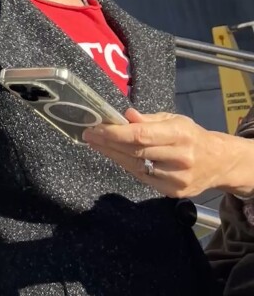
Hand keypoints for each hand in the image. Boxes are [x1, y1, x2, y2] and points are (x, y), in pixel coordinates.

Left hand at [83, 108, 253, 197]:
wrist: (220, 162)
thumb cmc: (192, 136)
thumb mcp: (174, 120)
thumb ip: (149, 119)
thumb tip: (125, 115)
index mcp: (181, 134)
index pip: (141, 135)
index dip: (115, 133)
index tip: (96, 128)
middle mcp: (180, 157)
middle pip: (135, 152)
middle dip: (108, 143)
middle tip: (88, 135)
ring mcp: (177, 178)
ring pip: (136, 167)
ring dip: (113, 155)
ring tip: (96, 144)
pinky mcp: (174, 192)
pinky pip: (143, 178)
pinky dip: (127, 166)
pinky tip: (115, 156)